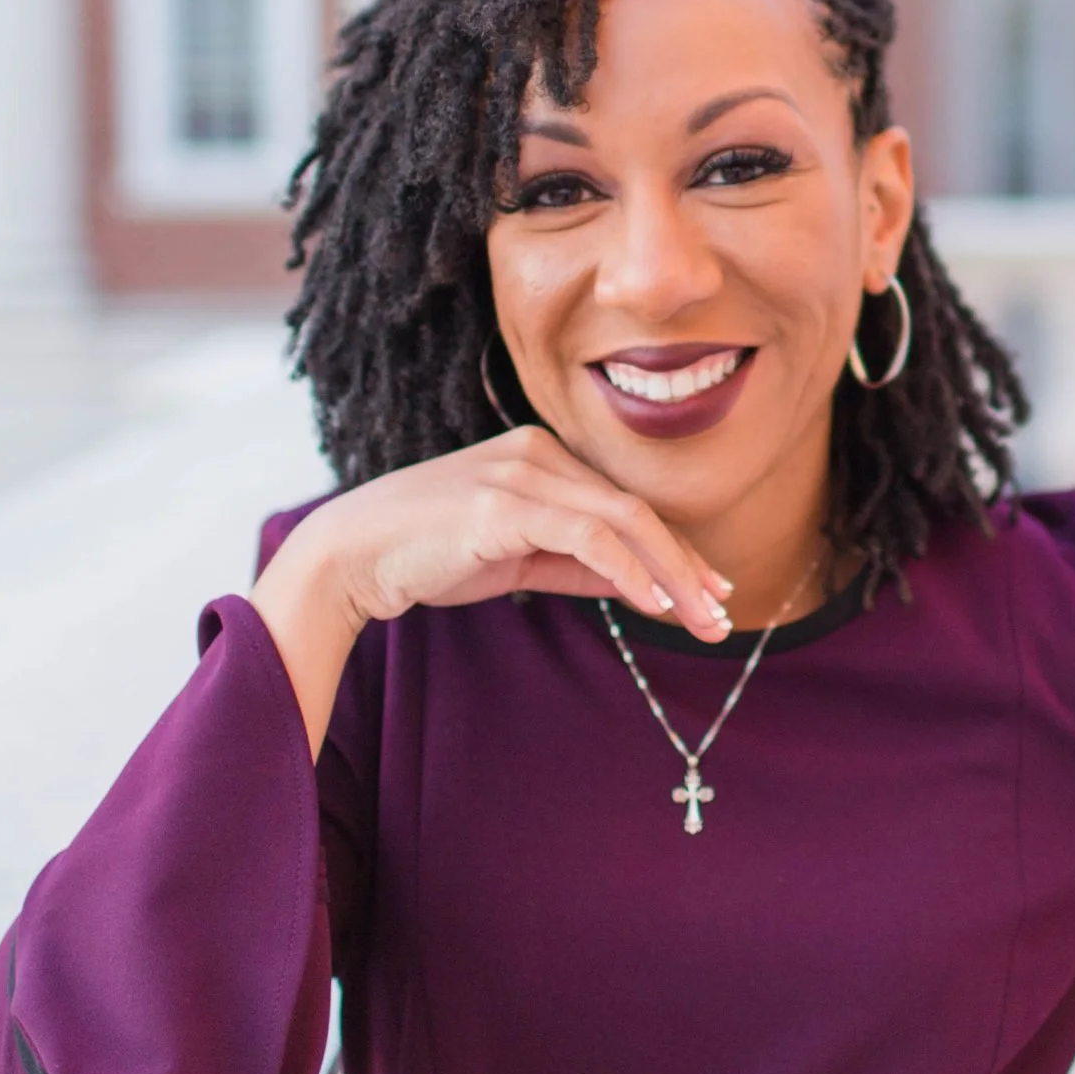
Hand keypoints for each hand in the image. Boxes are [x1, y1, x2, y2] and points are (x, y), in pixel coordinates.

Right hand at [253, 424, 734, 753]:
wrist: (351, 556)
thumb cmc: (427, 556)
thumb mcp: (518, 558)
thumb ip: (577, 564)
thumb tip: (640, 584)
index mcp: (540, 455)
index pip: (625, 504)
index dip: (677, 551)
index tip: (712, 593)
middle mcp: (536, 453)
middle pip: (635, 509)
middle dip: (688, 566)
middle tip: (723, 614)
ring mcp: (520, 475)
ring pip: (622, 520)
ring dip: (672, 574)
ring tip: (703, 620)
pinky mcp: (503, 506)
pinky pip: (587, 535)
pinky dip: (628, 569)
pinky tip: (655, 604)